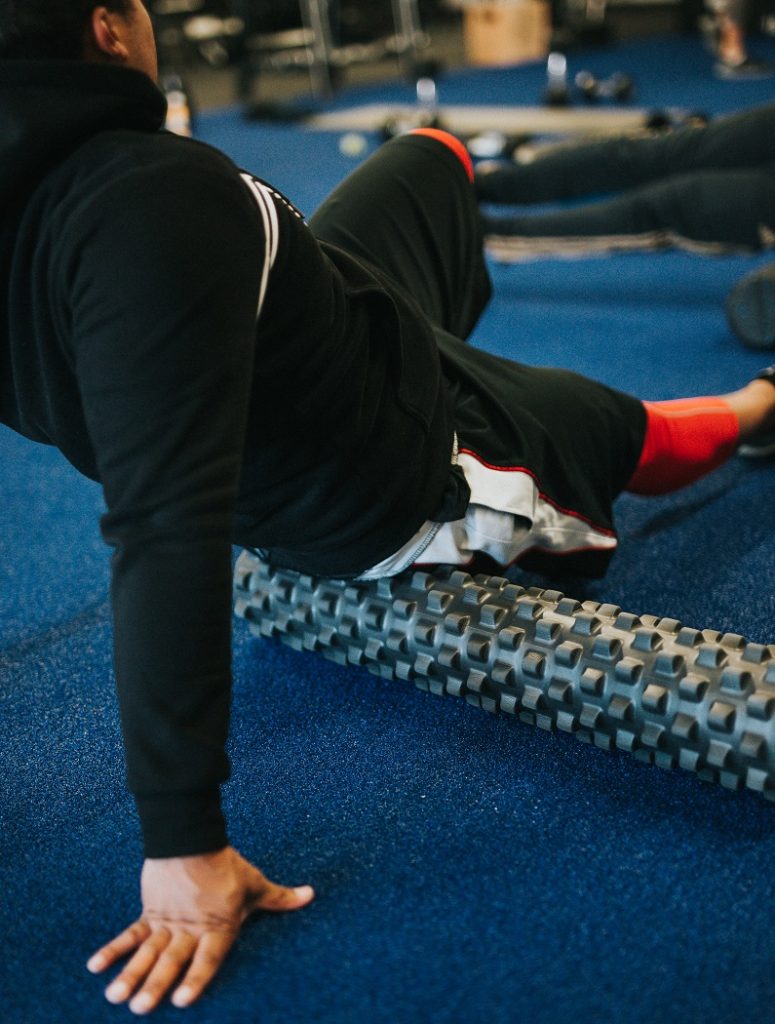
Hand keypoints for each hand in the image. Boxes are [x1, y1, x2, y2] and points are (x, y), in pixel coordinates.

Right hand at [86, 846, 313, 1013]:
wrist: (193, 836)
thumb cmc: (228, 865)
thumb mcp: (256, 884)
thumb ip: (280, 898)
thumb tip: (311, 896)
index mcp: (217, 926)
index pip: (207, 957)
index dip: (196, 977)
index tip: (183, 999)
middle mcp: (189, 929)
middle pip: (171, 960)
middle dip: (155, 984)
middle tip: (140, 1007)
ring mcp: (167, 921)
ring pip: (147, 952)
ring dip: (130, 973)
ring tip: (115, 996)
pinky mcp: (150, 912)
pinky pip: (129, 934)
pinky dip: (113, 949)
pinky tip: (95, 966)